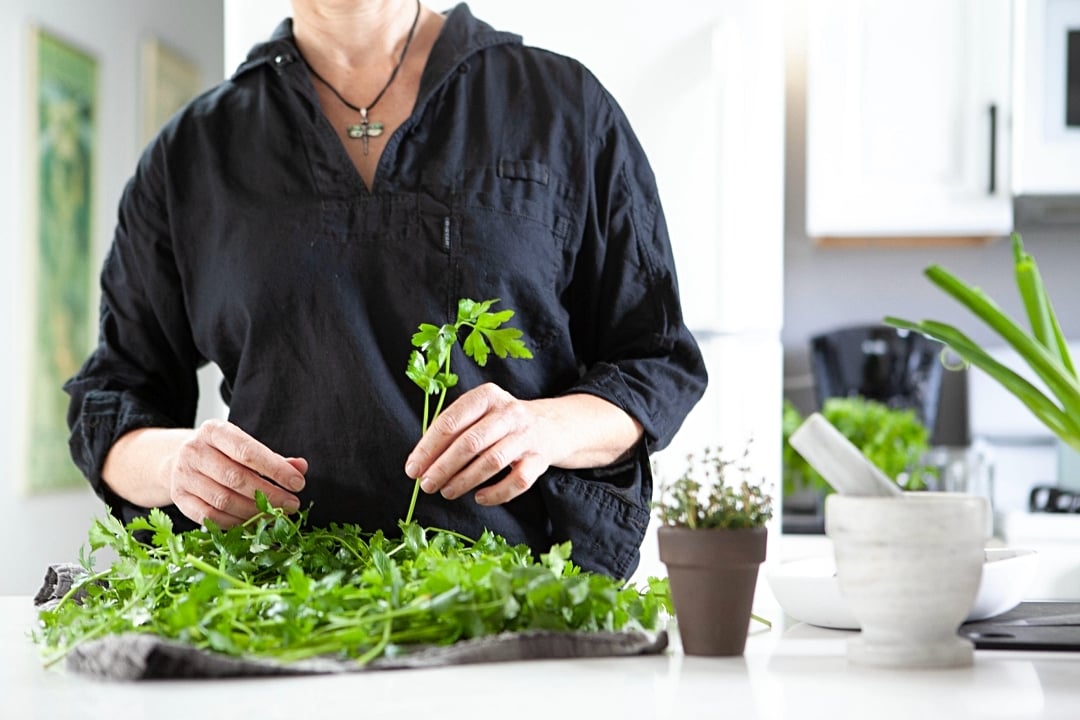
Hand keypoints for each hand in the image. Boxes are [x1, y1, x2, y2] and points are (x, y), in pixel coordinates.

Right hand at [165, 419, 307, 526]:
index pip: (248, 451)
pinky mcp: (179, 498)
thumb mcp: (244, 446)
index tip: (297, 483)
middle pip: (236, 478)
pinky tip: (252, 522)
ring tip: (275, 515)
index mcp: (214, 431)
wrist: (178, 459)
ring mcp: (183, 476)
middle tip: (292, 504)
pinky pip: (210, 517)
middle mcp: (194, 451)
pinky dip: (234, 522)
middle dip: (269, 494)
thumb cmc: (221, 453)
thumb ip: (274, 458)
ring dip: (254, 511)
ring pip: (224, 500)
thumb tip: (300, 467)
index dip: (276, 469)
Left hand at [404, 383, 564, 505]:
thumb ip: (452, 430)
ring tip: (446, 492)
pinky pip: (518, 481)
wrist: (551, 425)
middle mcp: (508, 412)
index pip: (450, 422)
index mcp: (487, 396)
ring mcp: (526, 435)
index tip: (413, 469)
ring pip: (491, 462)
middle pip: (470, 443)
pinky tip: (479, 498)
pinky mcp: (540, 459)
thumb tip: (420, 462)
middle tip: (426, 485)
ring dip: (464, 481)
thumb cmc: (501, 422)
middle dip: (443, 467)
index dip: (428, 448)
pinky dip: (497, 493)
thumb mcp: (479, 413)